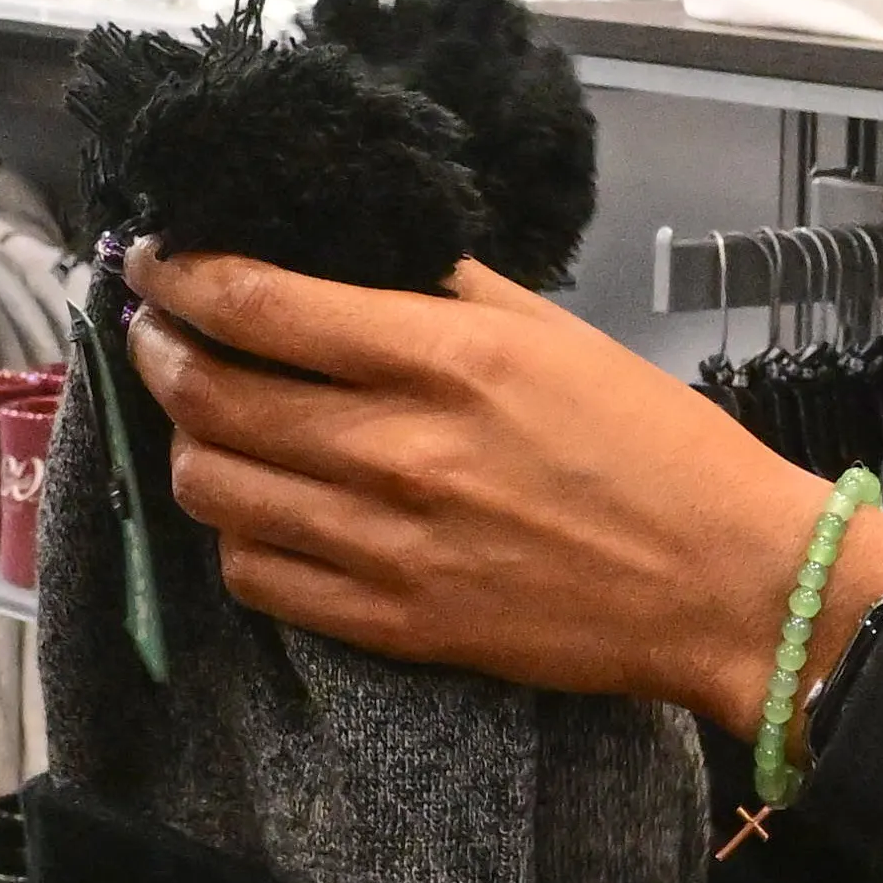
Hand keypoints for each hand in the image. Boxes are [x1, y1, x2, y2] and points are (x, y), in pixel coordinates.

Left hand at [124, 253, 882, 736]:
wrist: (727, 584)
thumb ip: (449, 291)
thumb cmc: (657, 450)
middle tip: (154, 329)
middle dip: (158, 349)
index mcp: (445, 360)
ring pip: (217, 488)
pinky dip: (238, 536)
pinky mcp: (395, 625)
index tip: (158, 260)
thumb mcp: (556, 334)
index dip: (184, 274)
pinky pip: (261, 580)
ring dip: (187, 442)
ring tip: (200, 418)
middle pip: (213, 394)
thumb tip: (358, 258)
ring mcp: (388, 546)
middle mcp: (399, 450)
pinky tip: (258, 507)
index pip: (261, 304)